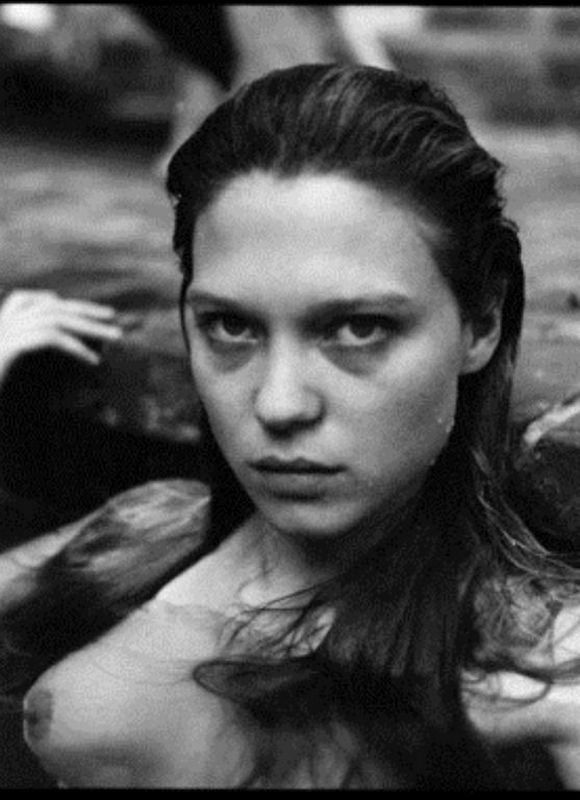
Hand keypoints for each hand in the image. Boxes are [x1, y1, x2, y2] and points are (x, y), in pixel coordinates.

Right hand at [0, 289, 122, 385]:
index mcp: (6, 324)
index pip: (43, 303)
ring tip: (113, 338)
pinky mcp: (7, 349)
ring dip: (87, 327)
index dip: (74, 306)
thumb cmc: (9, 401)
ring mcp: (3, 334)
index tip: (103, 313)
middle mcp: (2, 325)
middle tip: (114, 319)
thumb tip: (86, 347)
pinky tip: (92, 359)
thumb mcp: (33, 373)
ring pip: (53, 319)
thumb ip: (51, 354)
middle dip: (86, 312)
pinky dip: (74, 346)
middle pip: (50, 307)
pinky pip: (48, 338)